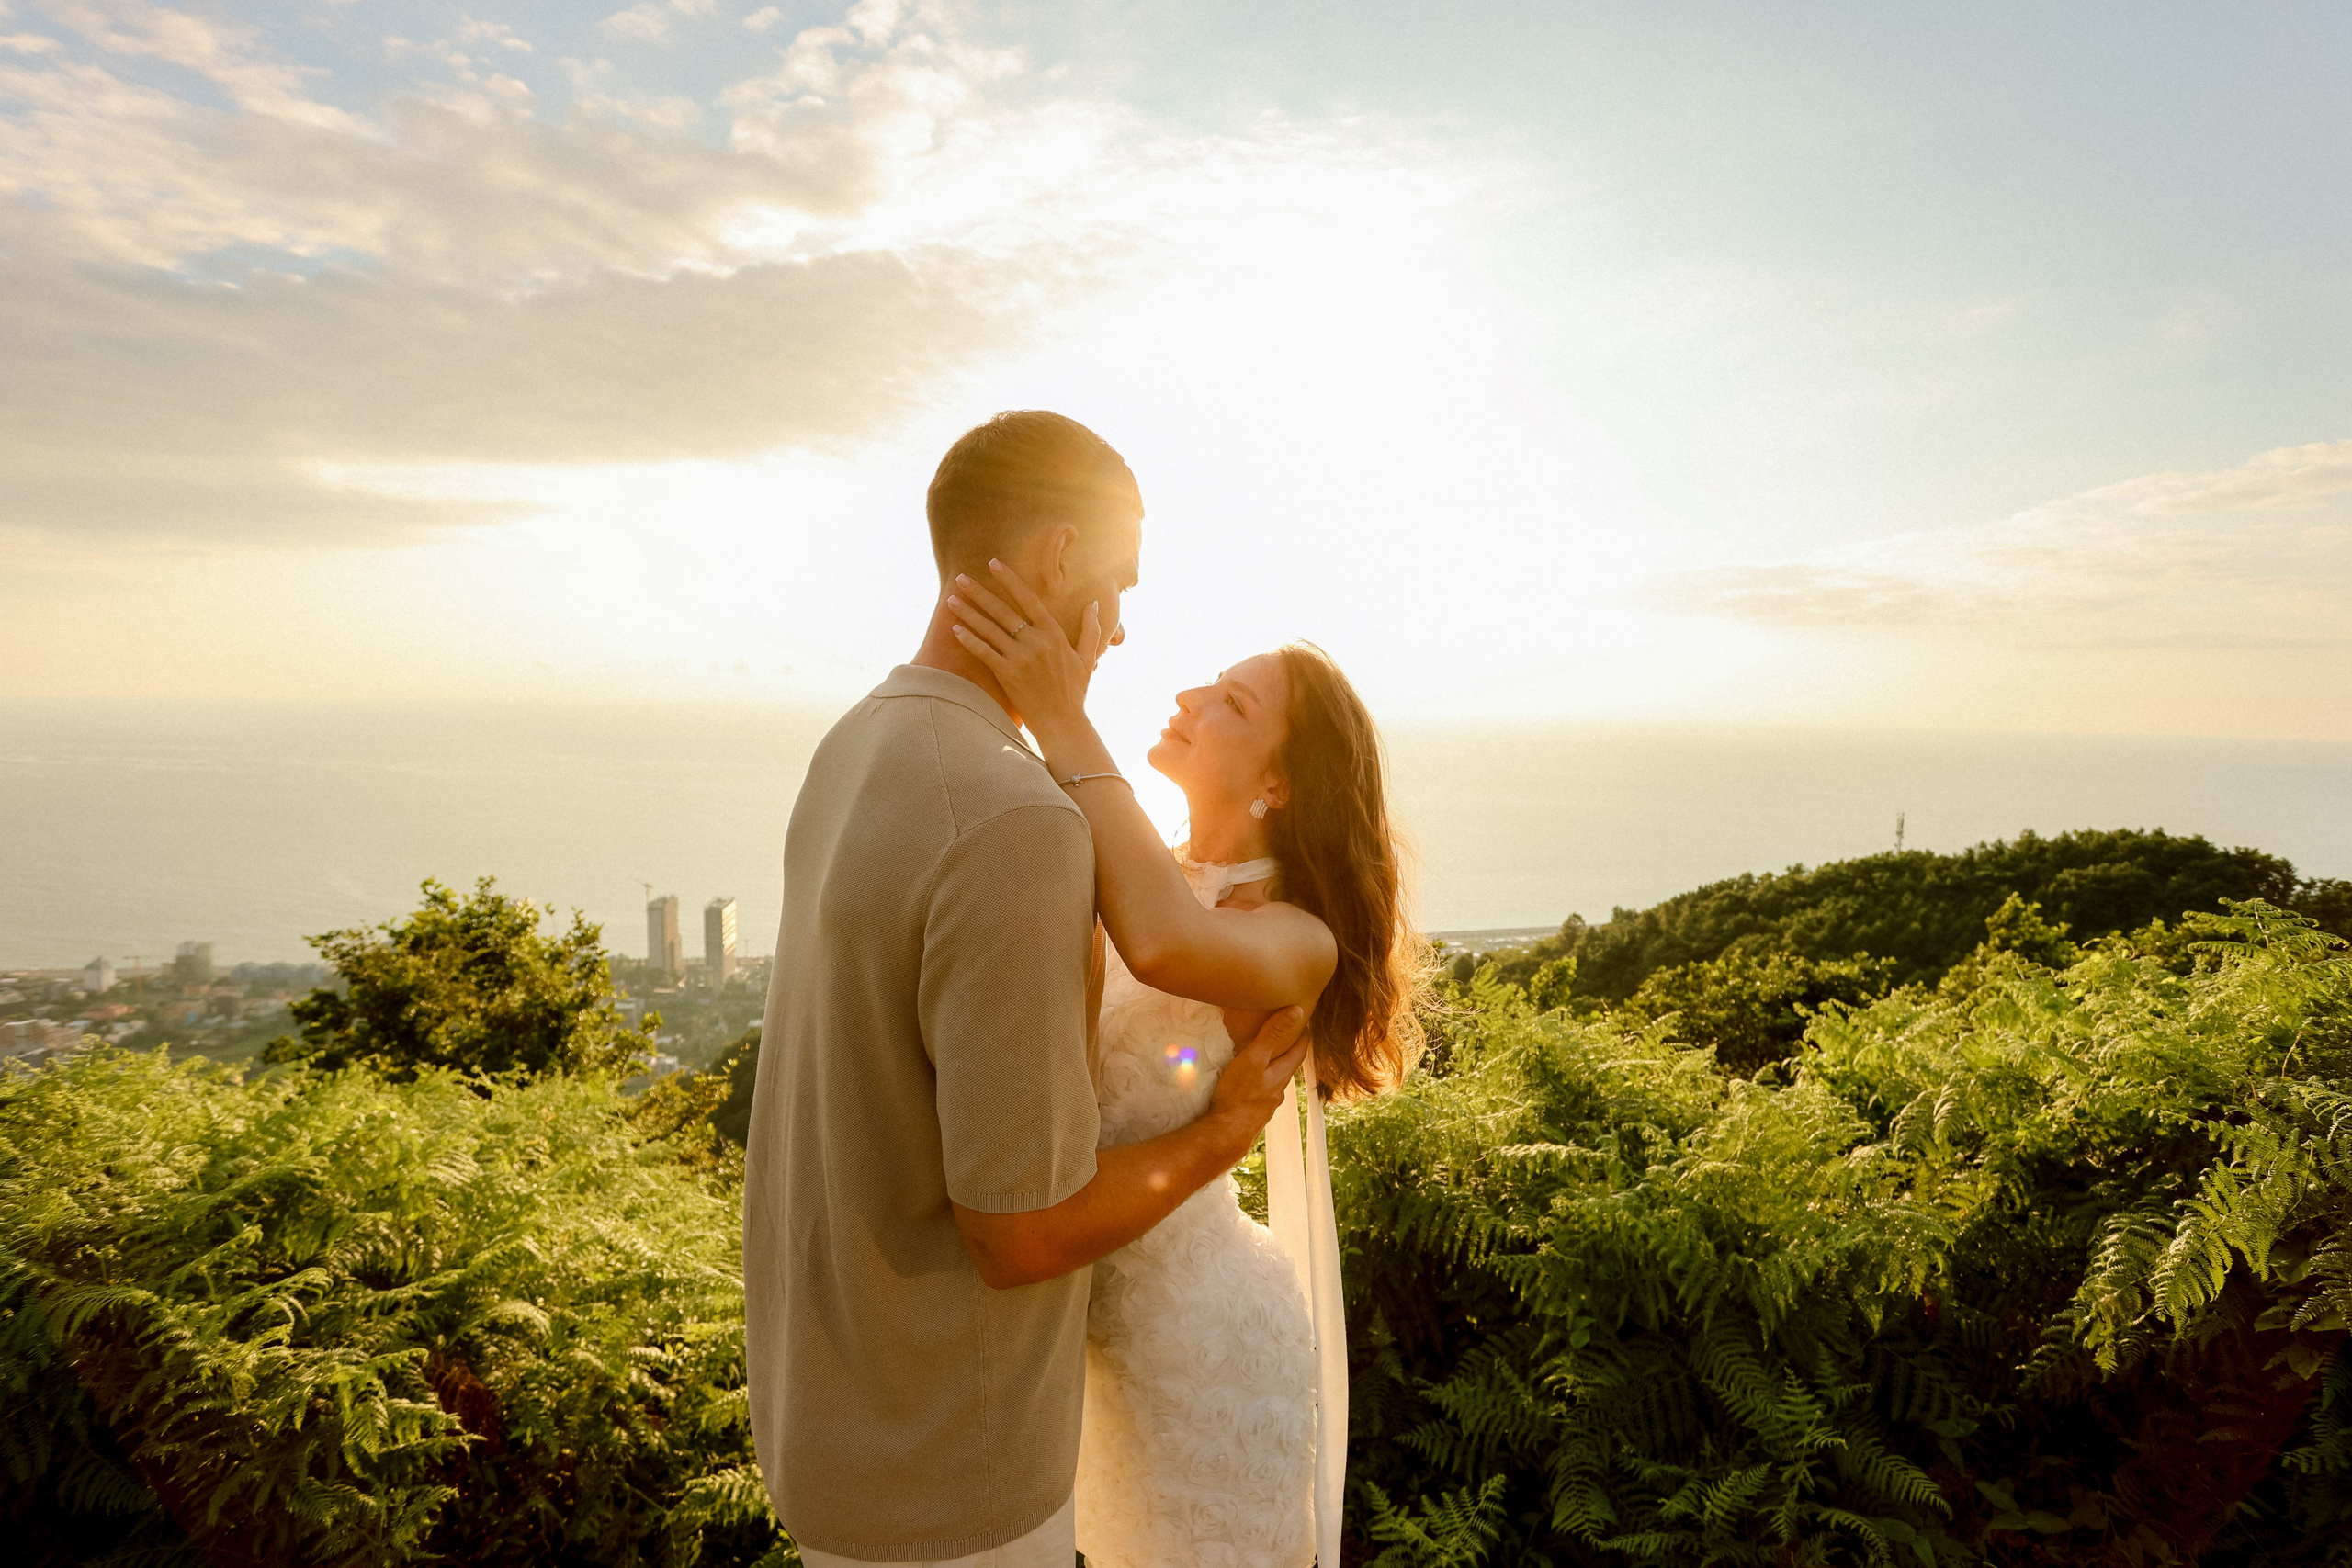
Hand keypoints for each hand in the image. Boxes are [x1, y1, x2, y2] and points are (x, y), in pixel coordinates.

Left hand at [945, 562, 1101, 746]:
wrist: (1063, 723)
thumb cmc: (1075, 691)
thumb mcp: (1088, 658)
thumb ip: (1090, 629)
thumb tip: (1093, 603)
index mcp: (1055, 634)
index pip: (1029, 599)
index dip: (1009, 580)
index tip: (994, 564)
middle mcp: (1037, 642)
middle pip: (1003, 611)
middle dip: (980, 593)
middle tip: (961, 578)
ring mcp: (1021, 658)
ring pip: (989, 629)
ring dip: (968, 613)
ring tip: (951, 600)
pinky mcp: (1008, 675)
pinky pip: (984, 652)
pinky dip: (970, 640)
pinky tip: (956, 629)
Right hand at [1204, 1006, 1311, 1161]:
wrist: (1225, 1134)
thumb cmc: (1238, 1095)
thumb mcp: (1254, 1058)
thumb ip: (1273, 1035)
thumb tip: (1297, 1011)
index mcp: (1281, 1075)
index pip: (1299, 1052)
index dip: (1302, 1037)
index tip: (1304, 1024)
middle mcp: (1278, 1091)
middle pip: (1287, 1068)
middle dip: (1286, 1053)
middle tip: (1281, 1038)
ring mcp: (1267, 1105)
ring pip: (1273, 1082)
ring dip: (1271, 1070)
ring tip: (1262, 1059)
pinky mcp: (1253, 1114)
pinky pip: (1260, 1094)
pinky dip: (1258, 1084)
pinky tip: (1247, 1085)